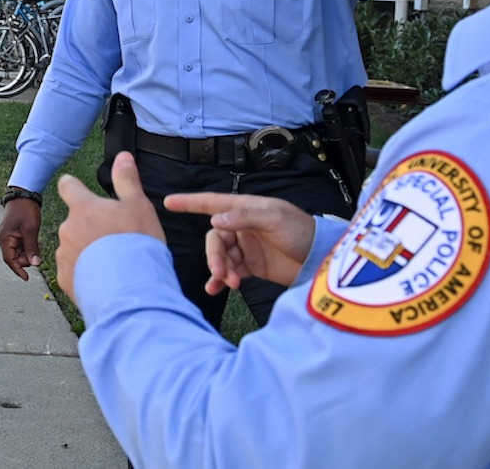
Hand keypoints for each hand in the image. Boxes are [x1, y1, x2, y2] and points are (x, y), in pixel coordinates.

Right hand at [0, 197, 42, 279]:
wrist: (24, 194)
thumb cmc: (25, 210)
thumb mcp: (30, 229)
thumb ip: (32, 248)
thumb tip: (35, 265)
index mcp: (4, 238)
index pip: (10, 260)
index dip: (18, 270)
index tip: (26, 278)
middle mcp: (4, 239)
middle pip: (15, 257)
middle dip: (27, 258)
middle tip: (39, 253)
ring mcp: (9, 236)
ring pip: (19, 252)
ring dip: (29, 252)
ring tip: (38, 242)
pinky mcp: (14, 233)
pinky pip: (21, 245)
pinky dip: (29, 246)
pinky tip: (37, 240)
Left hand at [55, 153, 163, 284]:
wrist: (131, 290)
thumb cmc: (136, 244)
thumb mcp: (138, 206)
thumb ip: (127, 180)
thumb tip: (123, 156)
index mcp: (83, 208)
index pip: (68, 187)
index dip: (73, 186)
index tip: (77, 188)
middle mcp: (67, 229)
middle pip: (74, 221)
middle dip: (89, 226)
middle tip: (113, 238)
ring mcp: (64, 255)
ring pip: (73, 247)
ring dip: (86, 251)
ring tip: (111, 262)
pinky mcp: (65, 279)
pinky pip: (73, 271)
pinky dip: (84, 273)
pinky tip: (104, 279)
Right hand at [164, 191, 316, 290]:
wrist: (320, 258)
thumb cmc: (301, 231)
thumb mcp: (275, 218)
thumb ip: (244, 217)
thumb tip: (215, 221)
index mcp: (246, 209)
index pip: (212, 203)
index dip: (190, 202)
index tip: (169, 202)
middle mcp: (242, 227)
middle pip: (215, 240)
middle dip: (215, 256)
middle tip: (221, 271)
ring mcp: (246, 247)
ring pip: (221, 258)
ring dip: (220, 270)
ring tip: (229, 282)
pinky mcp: (252, 266)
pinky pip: (230, 272)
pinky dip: (222, 280)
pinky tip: (218, 288)